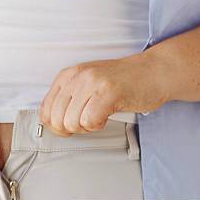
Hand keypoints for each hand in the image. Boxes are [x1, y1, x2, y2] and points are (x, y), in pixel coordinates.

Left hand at [39, 54, 168, 135]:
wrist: (154, 71)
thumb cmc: (123, 82)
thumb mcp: (87, 86)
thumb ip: (68, 101)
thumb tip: (51, 124)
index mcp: (68, 76)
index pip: (45, 111)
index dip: (57, 126)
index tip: (73, 124)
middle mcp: (77, 77)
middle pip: (57, 121)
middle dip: (73, 128)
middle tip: (89, 119)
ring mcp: (92, 83)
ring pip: (72, 123)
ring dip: (87, 127)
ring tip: (100, 114)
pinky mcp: (108, 92)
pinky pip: (90, 121)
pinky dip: (99, 125)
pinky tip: (107, 115)